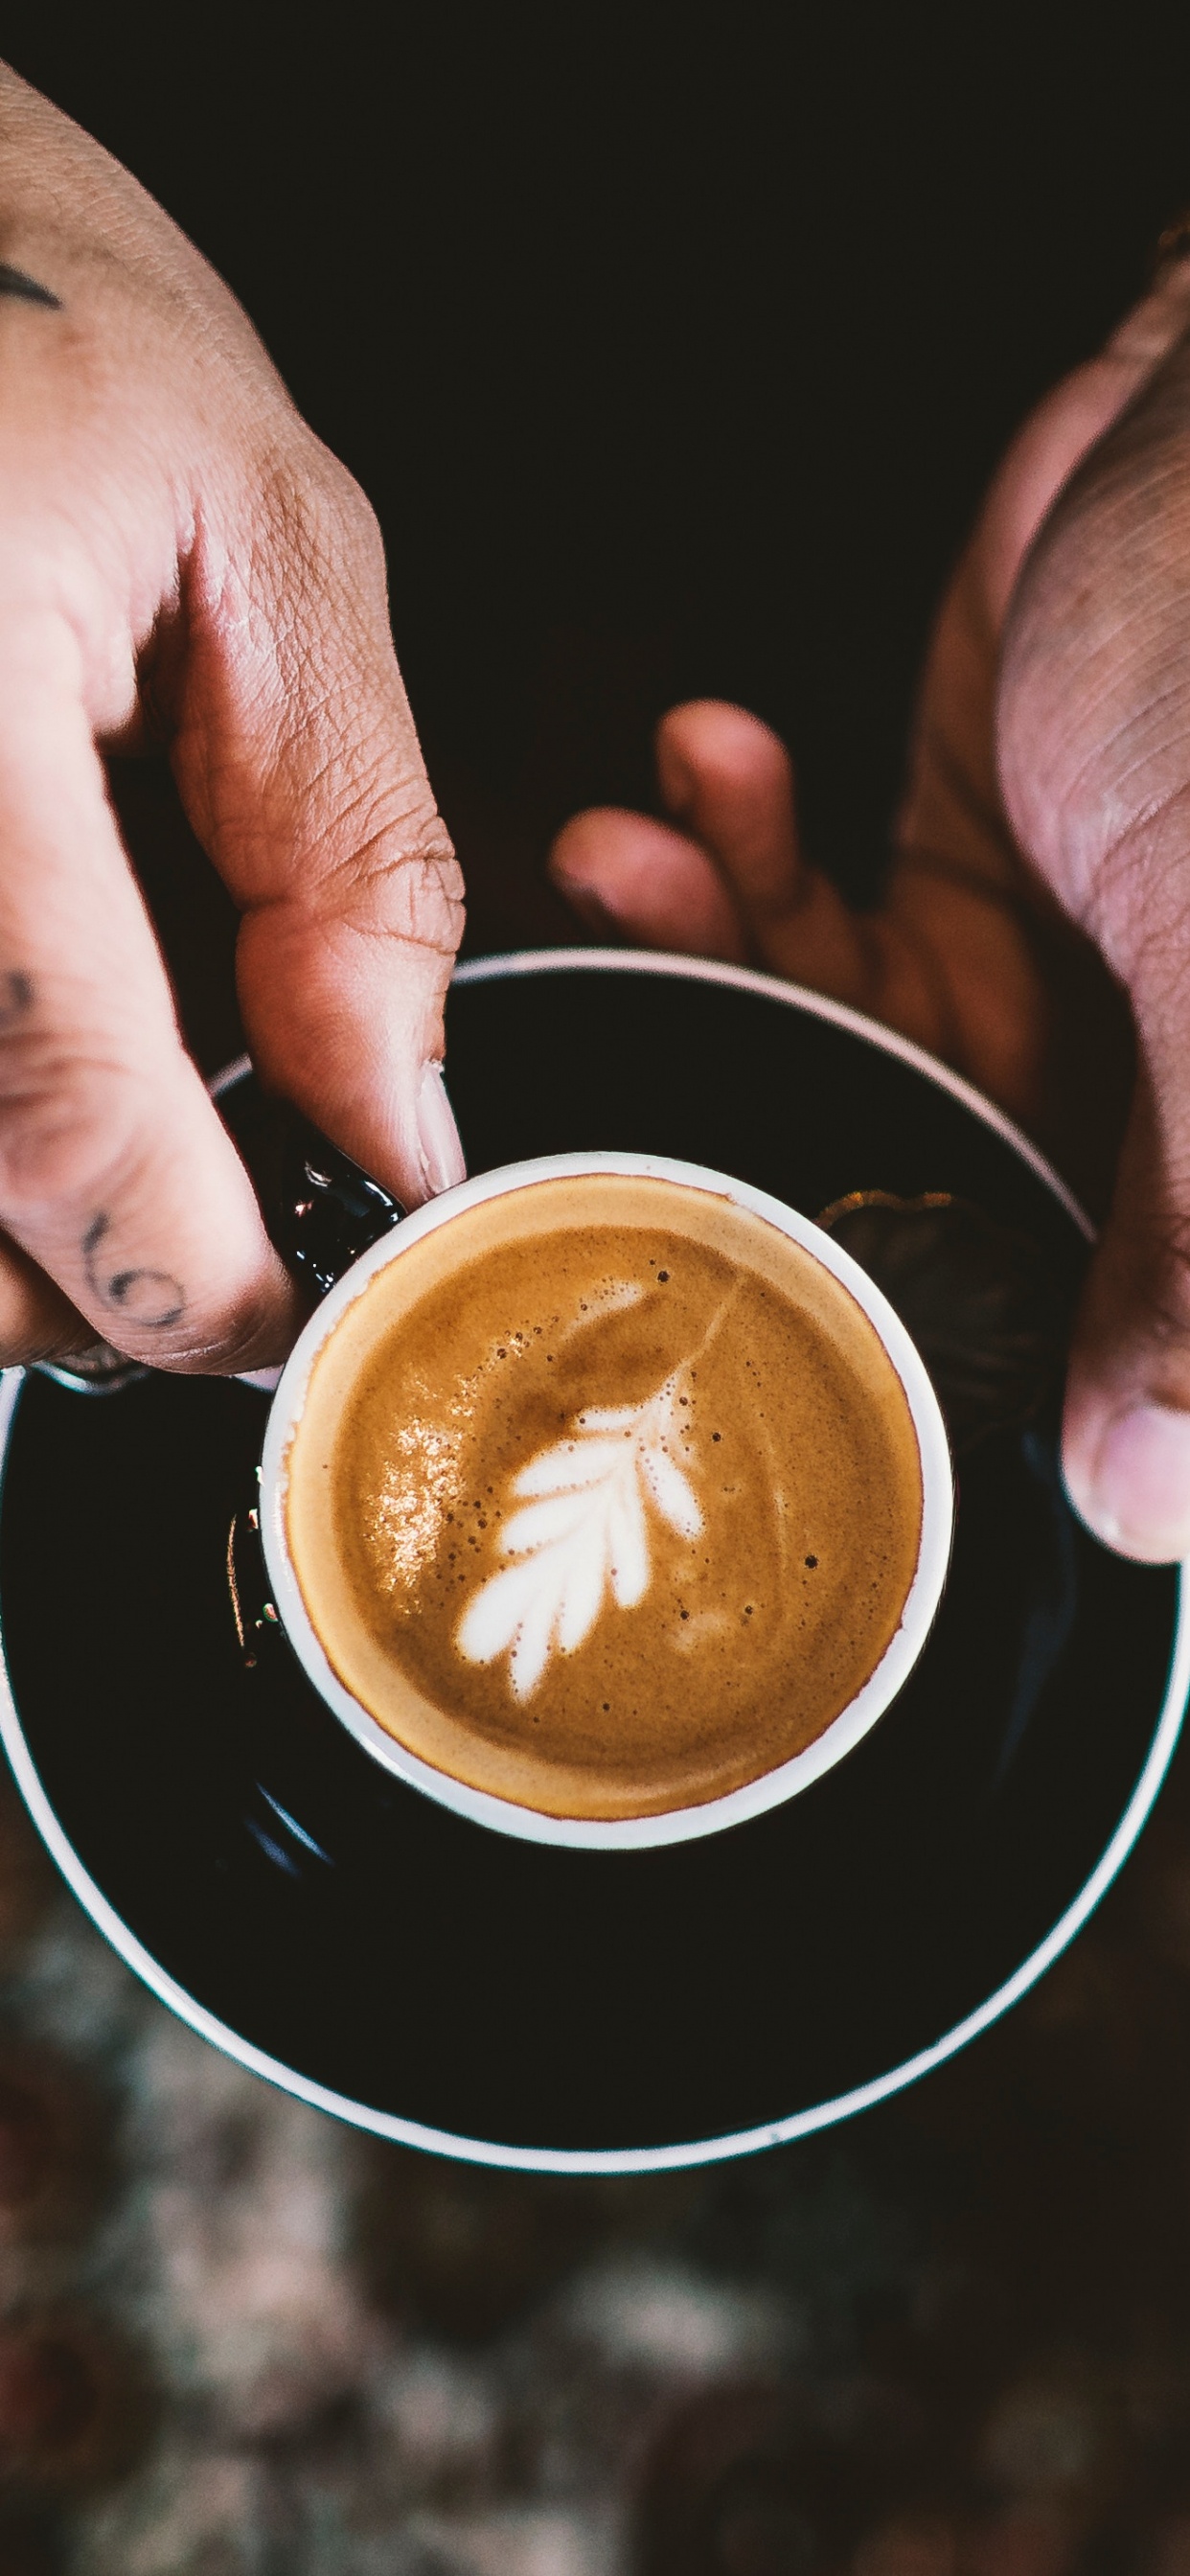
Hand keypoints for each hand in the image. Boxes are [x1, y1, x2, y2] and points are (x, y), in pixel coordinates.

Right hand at [0, 64, 464, 1375]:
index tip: (290, 1307)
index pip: (62, 1111)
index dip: (195, 1272)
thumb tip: (392, 1122)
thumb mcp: (267, 545)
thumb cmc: (37, 320)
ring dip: (4, 1232)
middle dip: (87, 1286)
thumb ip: (351, 858)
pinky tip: (24, 1062)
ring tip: (106, 1142)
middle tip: (199, 1233)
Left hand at [549, 247, 1189, 1560]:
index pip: (1100, 1344)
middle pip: (940, 1202)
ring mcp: (1069, 990)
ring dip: (717, 955)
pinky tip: (702, 774)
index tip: (758, 1352)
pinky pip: (833, 923)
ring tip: (623, 859)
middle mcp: (1158, 1095)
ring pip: (852, 1059)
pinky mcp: (991, 875)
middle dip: (763, 1116)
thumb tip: (1143, 1503)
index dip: (954, 1373)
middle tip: (613, 1061)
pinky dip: (745, 856)